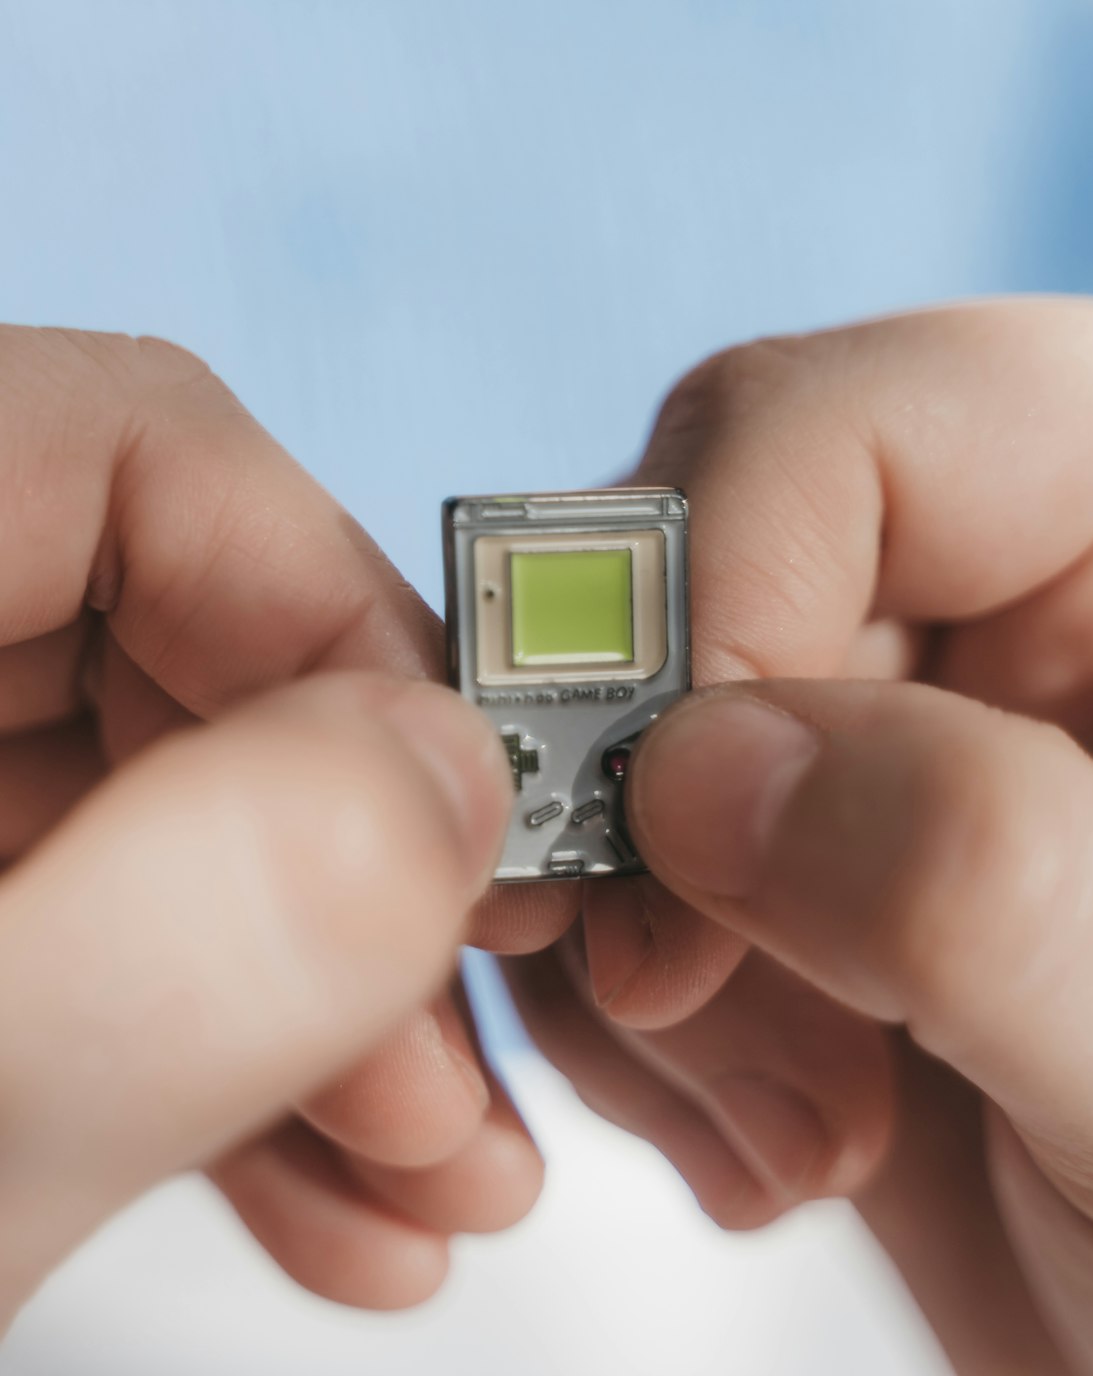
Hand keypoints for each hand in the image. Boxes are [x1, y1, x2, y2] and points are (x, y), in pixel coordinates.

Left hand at [0, 327, 538, 1325]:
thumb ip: (191, 935)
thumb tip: (444, 774)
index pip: (125, 445)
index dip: (331, 611)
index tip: (451, 816)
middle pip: (164, 646)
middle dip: (347, 865)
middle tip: (449, 1048)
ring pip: (151, 808)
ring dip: (314, 995)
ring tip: (424, 1168)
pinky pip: (88, 924)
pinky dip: (217, 1055)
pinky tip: (326, 1188)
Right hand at [505, 300, 1092, 1374]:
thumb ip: (993, 886)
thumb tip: (694, 773)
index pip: (846, 433)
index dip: (705, 609)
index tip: (669, 843)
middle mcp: (1009, 582)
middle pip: (691, 587)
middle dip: (659, 825)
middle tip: (689, 1009)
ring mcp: (889, 723)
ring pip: (618, 747)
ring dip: (646, 960)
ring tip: (809, 1132)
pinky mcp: (801, 853)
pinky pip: (612, 868)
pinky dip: (637, 1020)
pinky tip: (777, 1135)